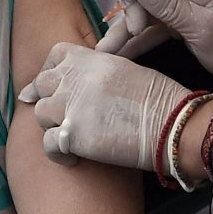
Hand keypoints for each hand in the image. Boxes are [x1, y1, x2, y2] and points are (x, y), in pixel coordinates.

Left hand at [22, 43, 191, 170]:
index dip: (50, 70)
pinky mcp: (73, 135)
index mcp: (92, 59)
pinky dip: (57, 153)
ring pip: (40, 113)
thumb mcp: (128, 71)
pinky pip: (47, 143)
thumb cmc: (160, 100)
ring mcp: (72, 106)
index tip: (50, 85)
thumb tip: (85, 83)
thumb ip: (100, 71)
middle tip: (52, 114)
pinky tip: (72, 158)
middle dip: (44, 98)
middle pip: (41, 83)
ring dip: (51, 125)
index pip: (55, 55)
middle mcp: (77, 78)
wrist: (172, 125)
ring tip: (68, 137)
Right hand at [99, 0, 212, 87]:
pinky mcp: (178, 24)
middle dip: (131, 0)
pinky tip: (117, 51)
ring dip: (126, 24)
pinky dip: (135, 38)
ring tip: (108, 48)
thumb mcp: (205, 30)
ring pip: (145, 5)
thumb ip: (172, 8)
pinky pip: (151, 25)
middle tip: (132, 27)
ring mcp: (182, 5)